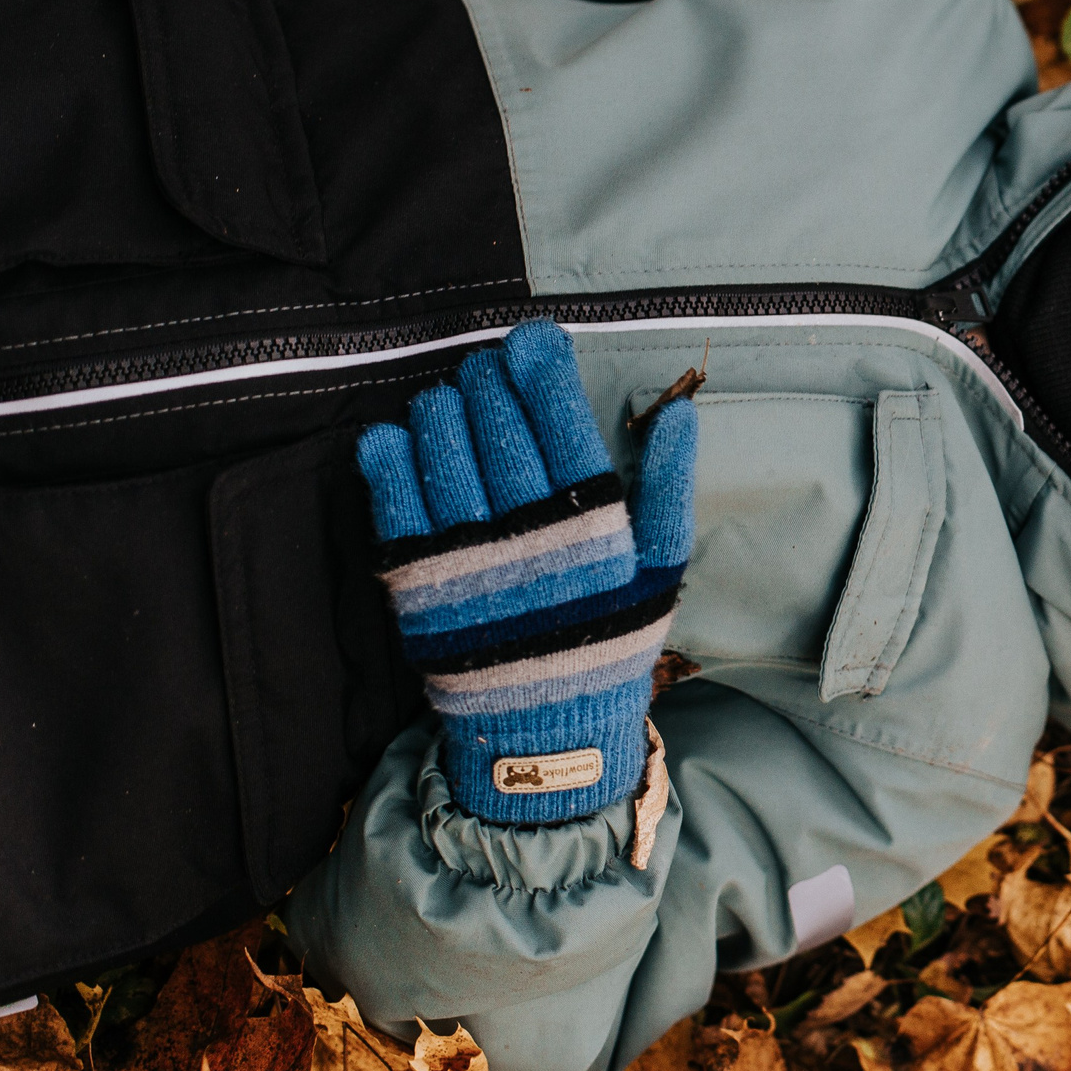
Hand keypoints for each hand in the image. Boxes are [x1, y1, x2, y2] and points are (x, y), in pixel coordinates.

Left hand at [356, 319, 696, 824]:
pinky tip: (395, 436)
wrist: (546, 729)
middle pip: (498, 431)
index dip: (544, 374)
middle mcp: (528, 535)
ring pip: (444, 456)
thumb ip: (672, 491)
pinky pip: (395, 506)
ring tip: (448, 398)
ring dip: (441, 410)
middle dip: (489, 384)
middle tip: (485, 367)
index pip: (564, 427)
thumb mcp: (662, 569)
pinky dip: (390, 462)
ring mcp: (468, 558)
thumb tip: (679, 417)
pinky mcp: (419, 584)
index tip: (532, 340)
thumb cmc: (608, 636)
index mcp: (592, 526)